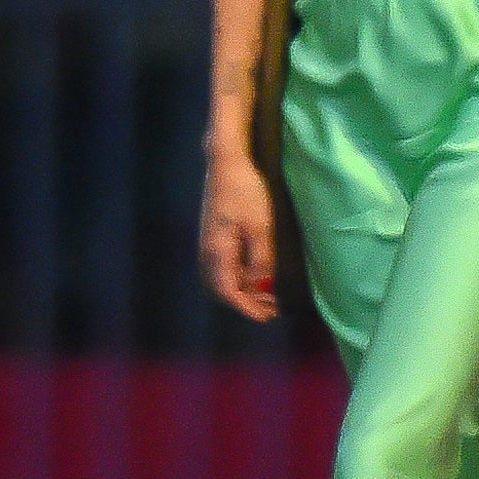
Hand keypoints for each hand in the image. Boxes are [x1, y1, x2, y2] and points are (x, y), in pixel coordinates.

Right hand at [201, 151, 278, 321]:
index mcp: (217, 251)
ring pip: (220, 280)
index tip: (266, 316)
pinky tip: (254, 275)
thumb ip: (261, 259)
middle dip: (245, 303)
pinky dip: (237, 278)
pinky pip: (221, 268)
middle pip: (221, 290)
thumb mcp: (261, 226)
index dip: (247, 308)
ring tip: (266, 295)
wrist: (227, 163)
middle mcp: (207, 251)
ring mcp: (208, 244)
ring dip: (241, 292)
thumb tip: (262, 287)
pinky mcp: (213, 236)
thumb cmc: (245, 190)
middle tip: (271, 308)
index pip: (228, 292)